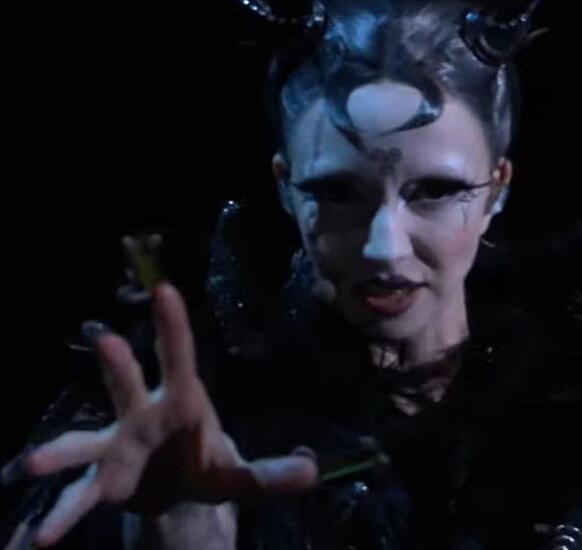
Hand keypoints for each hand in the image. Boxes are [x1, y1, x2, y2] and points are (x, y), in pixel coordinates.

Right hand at [25, 283, 317, 546]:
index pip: (179, 355)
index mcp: (182, 401)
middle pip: (127, 383)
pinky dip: (61, 514)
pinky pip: (79, 496)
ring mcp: (118, 444)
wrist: (175, 486)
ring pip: (87, 440)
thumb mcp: (239, 474)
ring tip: (35, 464)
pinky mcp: (103, 478)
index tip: (165, 288)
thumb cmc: (205, 460)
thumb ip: (271, 473)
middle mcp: (143, 413)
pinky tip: (39, 539)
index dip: (173, 323)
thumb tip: (314, 473)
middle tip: (107, 339)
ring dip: (63, 449)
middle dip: (118, 364)